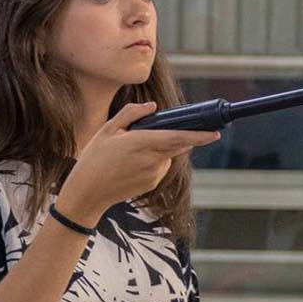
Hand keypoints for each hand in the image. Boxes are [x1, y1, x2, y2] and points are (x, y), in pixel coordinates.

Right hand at [57, 102, 218, 226]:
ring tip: (132, 151)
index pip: (177, 137)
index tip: (215, 132)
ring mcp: (153, 174)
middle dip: (180, 137)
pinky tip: (132, 164)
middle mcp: (151, 159)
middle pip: (177, 145)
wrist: (88, 194)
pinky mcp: (152, 183)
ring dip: (161, 148)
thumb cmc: (93, 160)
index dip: (198, 135)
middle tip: (159, 132)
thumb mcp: (107, 130)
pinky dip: (154, 161)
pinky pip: (161, 167)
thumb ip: (131, 114)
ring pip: (168, 155)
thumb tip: (153, 107)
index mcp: (141, 142)